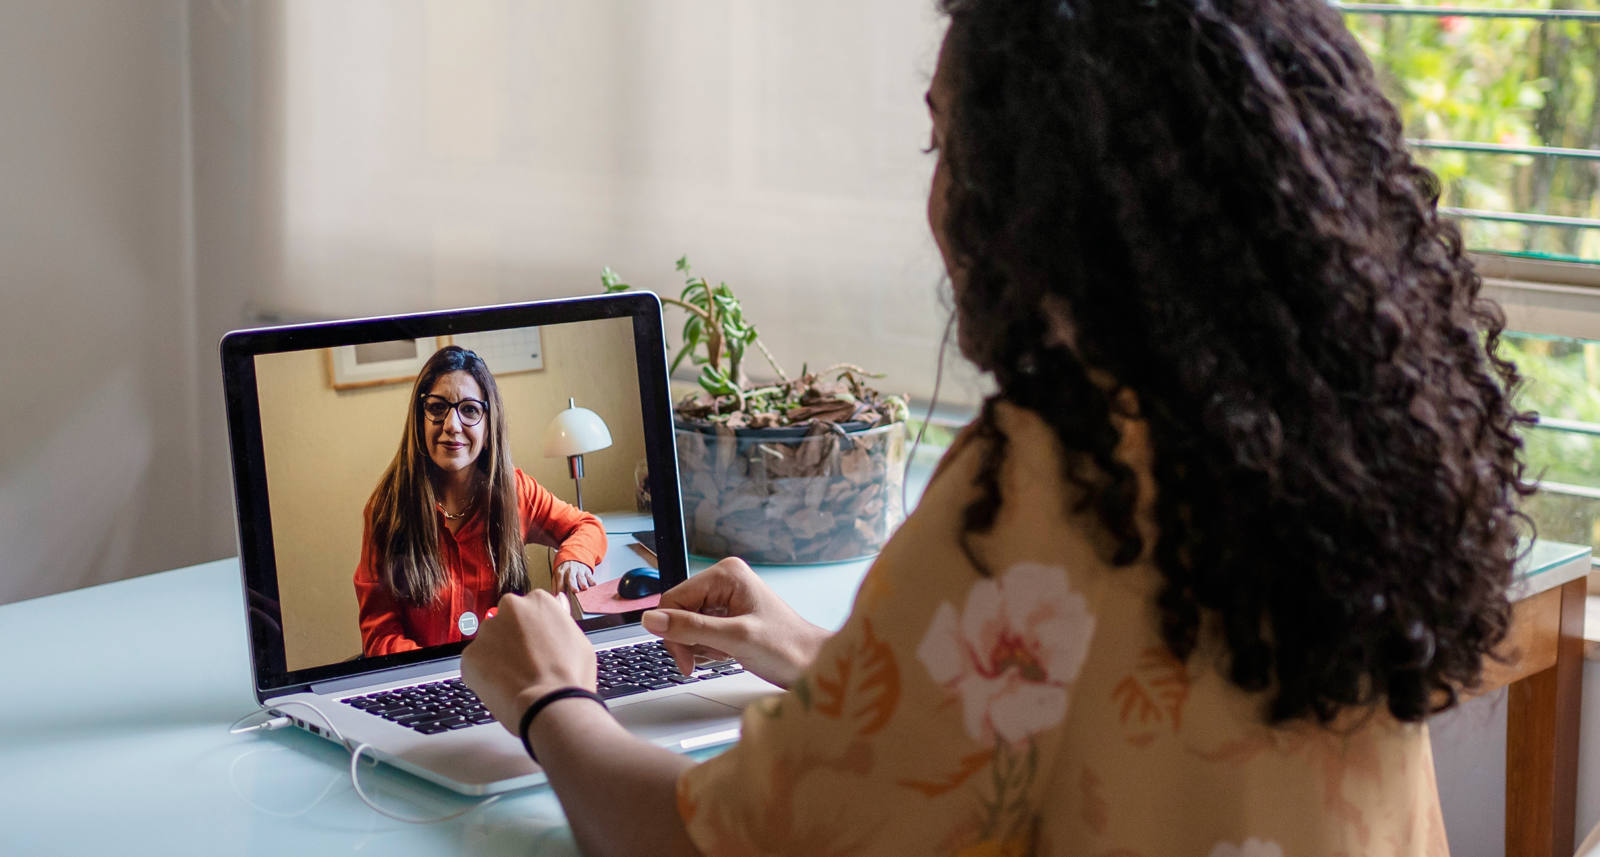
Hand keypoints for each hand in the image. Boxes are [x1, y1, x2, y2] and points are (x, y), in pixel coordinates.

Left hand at [461, 590, 597, 734]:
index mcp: (539, 601)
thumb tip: (558, 602)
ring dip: (498, 659)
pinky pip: (475, 665)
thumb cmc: (570, 677)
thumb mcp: (578, 640)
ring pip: (490, 644)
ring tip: (517, 681)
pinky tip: (503, 689)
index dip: (534, 634)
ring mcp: (487, 630)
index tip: (538, 649)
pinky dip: (484, 677)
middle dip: (512, 641)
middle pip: (507, 623)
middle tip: (526, 665)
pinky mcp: (470, 654)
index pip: (530, 611)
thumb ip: (560, 620)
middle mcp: (510, 607)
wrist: (549, 705)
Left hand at [552, 561, 595, 593]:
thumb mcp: (556, 573)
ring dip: (583, 582)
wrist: (574, 554)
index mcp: (561, 572)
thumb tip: (554, 595)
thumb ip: (555, 584)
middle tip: (575, 590)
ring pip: (581, 577)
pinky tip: (593, 585)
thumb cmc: (564, 567)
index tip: (561, 596)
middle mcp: (570, 571)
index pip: (560, 582)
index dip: (560, 589)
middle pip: (571, 578)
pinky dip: (592, 581)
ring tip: (584, 587)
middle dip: (573, 585)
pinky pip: (590, 576)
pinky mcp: (586, 570)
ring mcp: (579, 570)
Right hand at [640, 557, 830, 688]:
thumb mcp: (735, 638)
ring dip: (699, 647)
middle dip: (687, 640)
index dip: (672, 630)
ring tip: (724, 654)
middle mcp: (724, 581)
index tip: (684, 658)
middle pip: (678, 611)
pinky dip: (707, 648)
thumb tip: (651, 619)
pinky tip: (727, 654)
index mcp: (725, 574)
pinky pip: (700, 631)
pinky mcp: (728, 615)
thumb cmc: (787, 648)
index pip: (673, 599)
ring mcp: (726, 598)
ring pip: (686, 624)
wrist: (812, 665)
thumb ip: (691, 628)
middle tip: (702, 661)